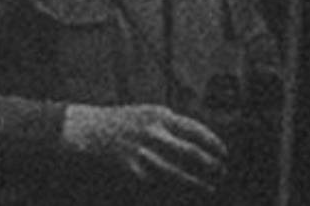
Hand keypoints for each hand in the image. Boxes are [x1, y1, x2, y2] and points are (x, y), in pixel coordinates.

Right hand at [61, 103, 228, 195]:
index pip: (195, 129)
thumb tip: (200, 142)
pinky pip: (159, 183)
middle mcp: (153, 131)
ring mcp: (142, 151)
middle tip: (221, 171)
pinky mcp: (132, 169)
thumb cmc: (120, 122)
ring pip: (178, 172)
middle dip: (211, 164)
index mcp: (158, 115)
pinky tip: (183, 194)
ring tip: (210, 188)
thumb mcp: (146, 114)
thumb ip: (169, 125)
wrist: (84, 129)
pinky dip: (174, 190)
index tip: (224, 152)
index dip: (214, 143)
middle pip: (191, 152)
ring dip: (198, 183)